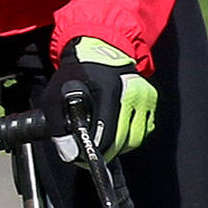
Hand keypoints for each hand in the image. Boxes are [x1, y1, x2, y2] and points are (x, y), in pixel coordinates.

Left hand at [42, 37, 156, 163]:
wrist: (98, 48)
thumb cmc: (75, 74)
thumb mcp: (55, 96)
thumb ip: (58, 126)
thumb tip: (71, 154)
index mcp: (108, 89)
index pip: (106, 132)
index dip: (95, 150)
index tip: (85, 159)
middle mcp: (131, 92)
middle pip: (123, 140)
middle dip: (106, 152)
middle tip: (93, 155)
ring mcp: (144, 95)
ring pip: (135, 138)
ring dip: (120, 146)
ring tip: (103, 142)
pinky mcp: (151, 99)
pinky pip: (144, 129)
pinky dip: (131, 135)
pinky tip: (117, 129)